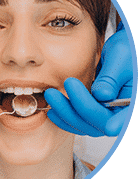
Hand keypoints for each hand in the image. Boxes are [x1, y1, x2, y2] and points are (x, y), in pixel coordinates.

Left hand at [44, 22, 131, 136]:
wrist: (122, 52)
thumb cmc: (126, 52)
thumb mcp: (120, 59)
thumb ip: (111, 79)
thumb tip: (102, 96)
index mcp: (133, 104)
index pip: (123, 119)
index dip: (111, 122)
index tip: (101, 121)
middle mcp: (120, 115)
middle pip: (97, 125)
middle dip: (72, 110)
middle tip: (53, 93)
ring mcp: (106, 116)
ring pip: (85, 125)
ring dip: (64, 113)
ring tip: (50, 96)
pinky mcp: (94, 113)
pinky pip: (79, 121)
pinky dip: (65, 117)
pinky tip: (52, 110)